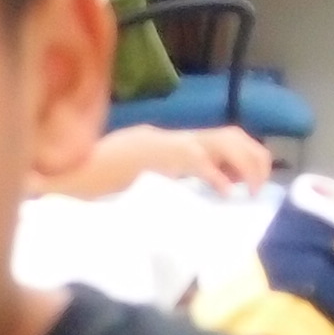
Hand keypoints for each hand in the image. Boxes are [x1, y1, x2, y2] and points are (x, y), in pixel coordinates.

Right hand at [61, 125, 275, 197]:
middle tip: (258, 189)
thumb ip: (168, 181)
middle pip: (232, 136)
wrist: (75, 169)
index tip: (253, 184)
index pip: (223, 140)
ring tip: (249, 191)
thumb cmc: (103, 179)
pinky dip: (217, 176)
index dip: (246, 158)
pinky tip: (226, 194)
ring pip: (226, 141)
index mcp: (175, 144)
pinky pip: (199, 160)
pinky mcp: (163, 155)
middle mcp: (178, 139)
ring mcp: (172, 144)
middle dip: (254, 159)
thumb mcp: (144, 179)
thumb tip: (197, 198)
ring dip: (244, 164)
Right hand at [120, 125, 273, 193]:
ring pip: (240, 158)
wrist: (154, 150)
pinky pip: (213, 169)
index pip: (260, 154)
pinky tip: (226, 193)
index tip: (260, 190)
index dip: (264, 173)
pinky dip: (221, 181)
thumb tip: (251, 183)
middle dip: (259, 176)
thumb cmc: (186, 158)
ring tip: (246, 195)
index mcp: (232, 137)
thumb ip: (231, 168)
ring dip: (247, 177)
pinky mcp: (193, 156)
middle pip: (255, 156)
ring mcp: (209, 145)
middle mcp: (225, 137)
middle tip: (254, 195)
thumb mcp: (214, 161)